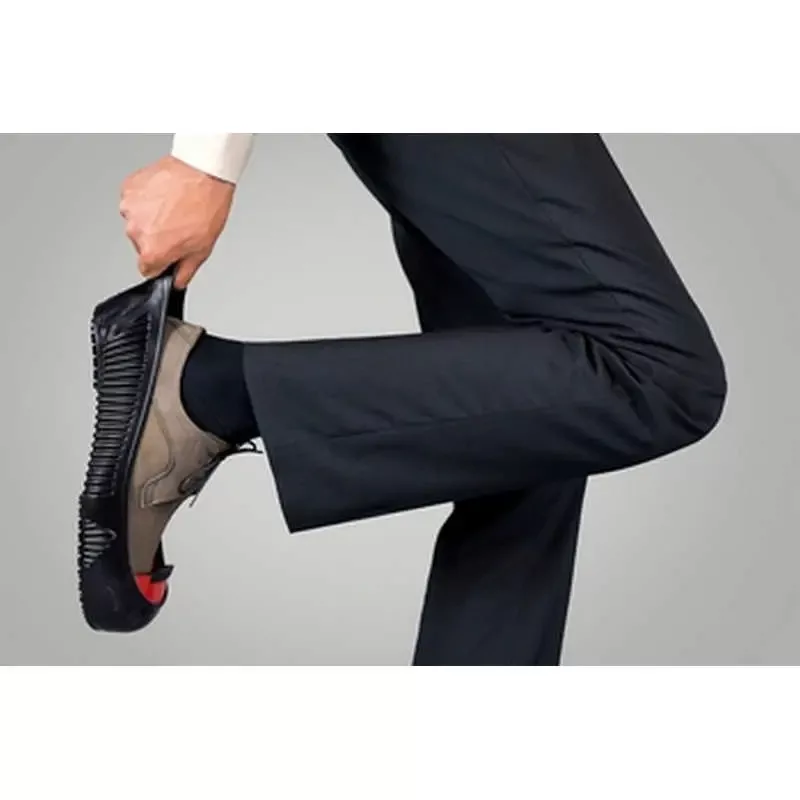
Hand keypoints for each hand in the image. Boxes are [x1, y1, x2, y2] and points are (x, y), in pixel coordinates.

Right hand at [119, 155, 235, 288]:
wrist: (203, 171)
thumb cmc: (206, 207)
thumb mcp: (202, 249)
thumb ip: (185, 271)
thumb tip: (178, 282)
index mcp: (152, 252)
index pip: (148, 270)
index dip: (162, 262)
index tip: (170, 252)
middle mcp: (135, 232)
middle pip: (142, 245)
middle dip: (158, 239)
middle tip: (178, 225)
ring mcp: (129, 208)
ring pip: (137, 222)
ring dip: (151, 218)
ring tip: (174, 207)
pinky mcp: (128, 188)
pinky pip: (134, 201)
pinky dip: (146, 200)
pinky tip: (165, 195)